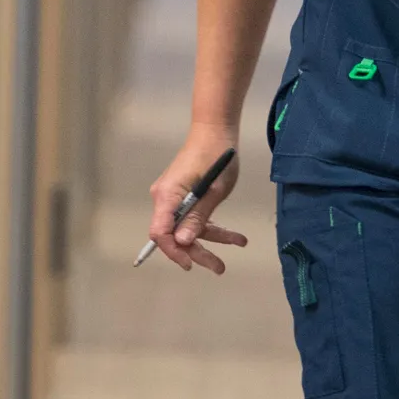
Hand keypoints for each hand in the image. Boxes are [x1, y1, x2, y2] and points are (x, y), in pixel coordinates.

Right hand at [147, 128, 247, 273]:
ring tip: (237, 245)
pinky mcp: (185, 195)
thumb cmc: (216, 156)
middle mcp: (165, 198)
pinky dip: (212, 225)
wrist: (216, 130)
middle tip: (219, 268)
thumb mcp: (213, 190)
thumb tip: (183, 241)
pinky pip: (195, 216)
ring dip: (212, 239)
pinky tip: (235, 236)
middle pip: (175, 234)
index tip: (191, 264)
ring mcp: (174, 197)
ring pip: (189, 227)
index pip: (160, 233)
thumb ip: (198, 216)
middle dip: (197, 252)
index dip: (174, 251)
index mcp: (167, 196)